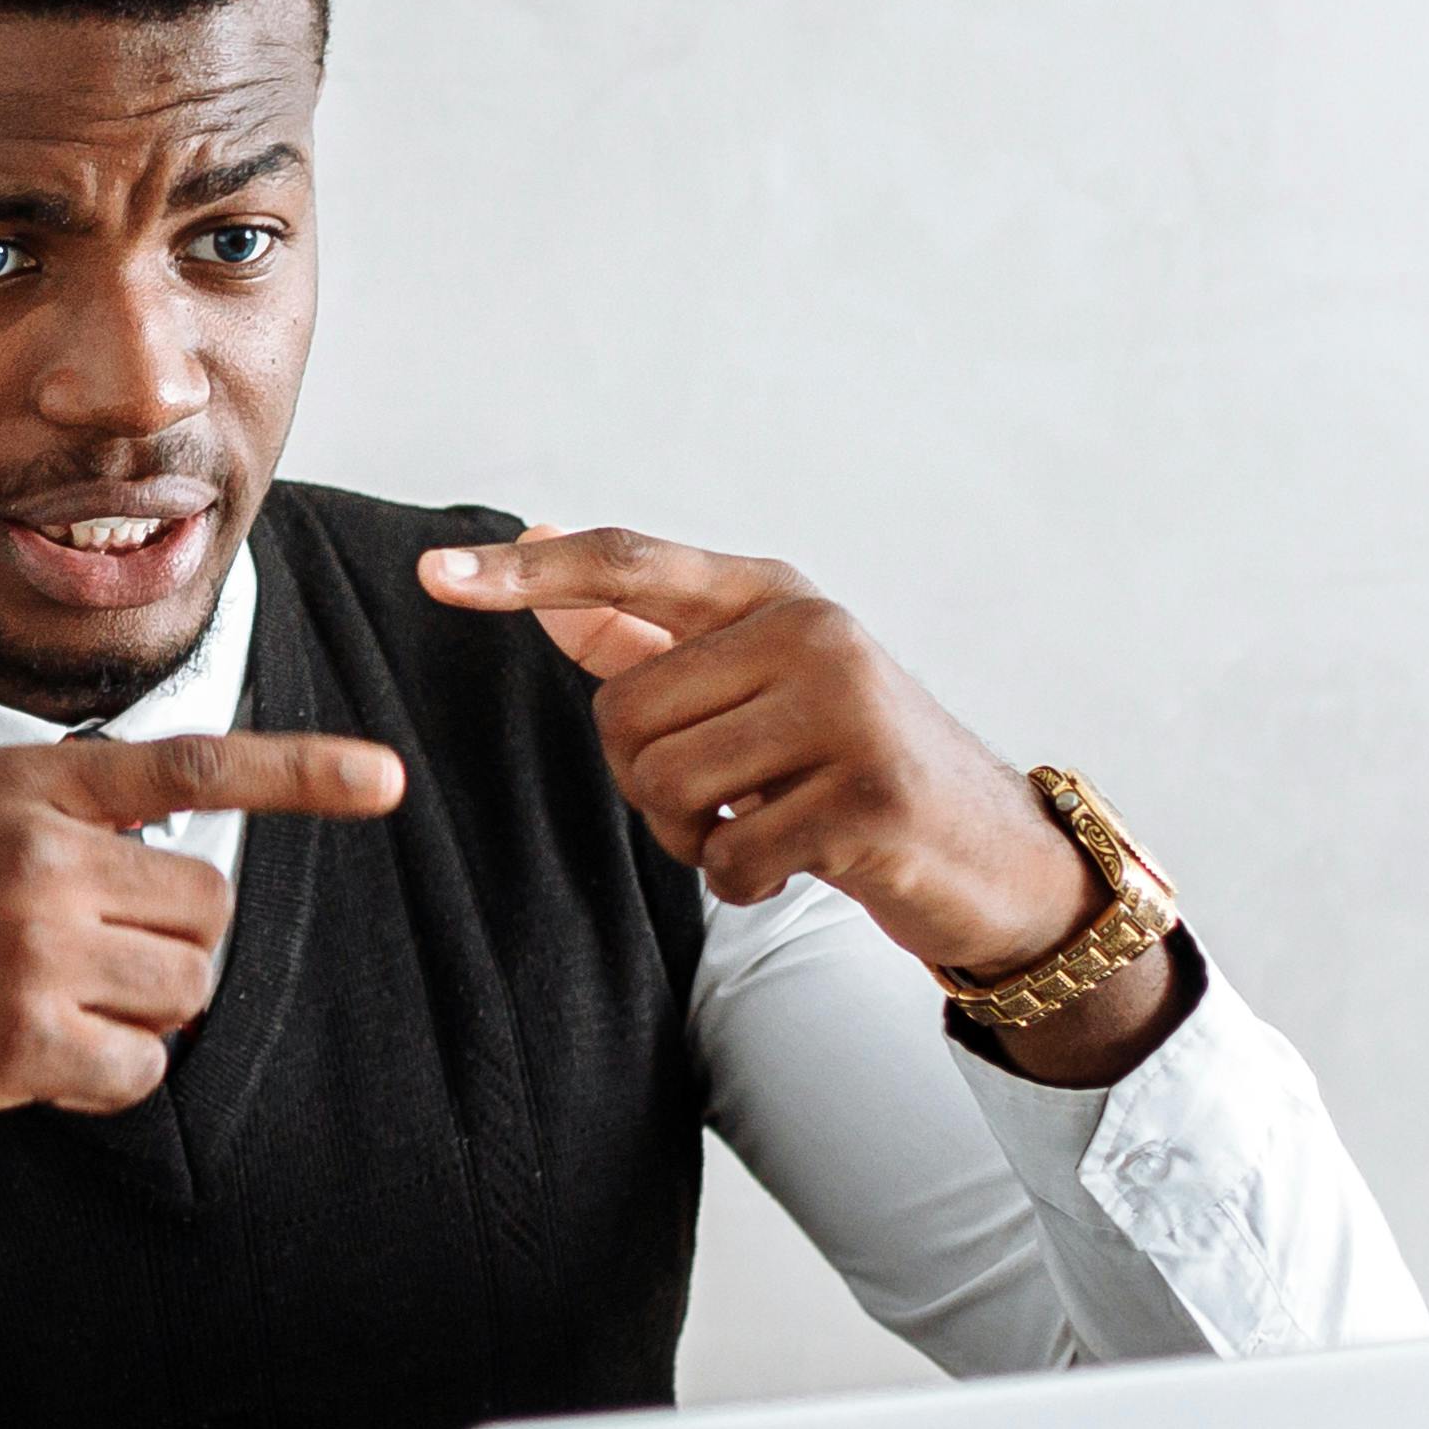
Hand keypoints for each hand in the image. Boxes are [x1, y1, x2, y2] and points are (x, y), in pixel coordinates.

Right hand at [0, 729, 409, 1291]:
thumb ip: (35, 814)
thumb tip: (149, 852)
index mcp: (17, 780)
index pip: (189, 761)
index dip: (300, 772)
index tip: (386, 778)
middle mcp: (37, 850)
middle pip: (205, 903)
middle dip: (167, 944)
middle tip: (81, 969)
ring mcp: (35, 943)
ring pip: (183, 986)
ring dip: (136, 1014)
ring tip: (33, 1011)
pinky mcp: (23, 1038)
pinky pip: (139, 1070)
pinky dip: (103, 1080)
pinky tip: (20, 1066)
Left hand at [415, 524, 1172, 1081]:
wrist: (994, 857)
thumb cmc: (851, 765)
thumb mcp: (762, 683)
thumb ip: (646, 629)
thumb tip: (533, 548)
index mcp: (775, 594)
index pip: (629, 565)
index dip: (526, 573)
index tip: (433, 573)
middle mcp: (812, 632)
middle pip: (623, 711)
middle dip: (646, 779)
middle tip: (723, 796)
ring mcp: (848, 711)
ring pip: (666, 784)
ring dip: (692, 835)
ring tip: (761, 823)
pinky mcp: (869, 799)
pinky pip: (729, 857)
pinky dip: (741, 881)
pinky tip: (797, 863)